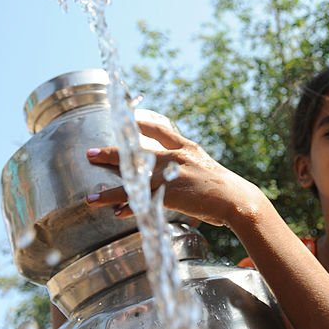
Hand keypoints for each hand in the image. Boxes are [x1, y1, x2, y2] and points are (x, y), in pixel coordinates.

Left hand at [84, 116, 264, 226]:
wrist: (239, 199)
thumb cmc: (222, 186)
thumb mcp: (203, 168)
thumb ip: (182, 168)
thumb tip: (168, 173)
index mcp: (186, 147)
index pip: (158, 128)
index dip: (138, 122)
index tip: (122, 115)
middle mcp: (178, 156)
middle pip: (137, 151)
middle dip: (112, 153)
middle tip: (90, 153)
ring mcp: (174, 174)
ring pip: (135, 181)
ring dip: (111, 190)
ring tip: (91, 197)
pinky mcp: (174, 193)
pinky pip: (145, 201)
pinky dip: (130, 208)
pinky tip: (115, 213)